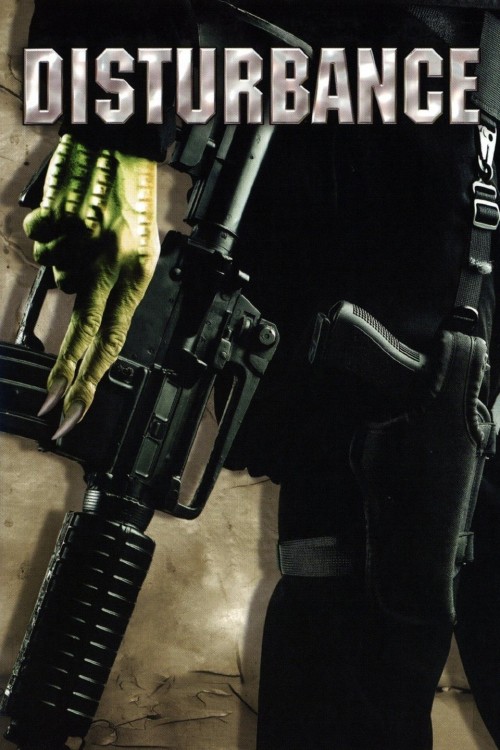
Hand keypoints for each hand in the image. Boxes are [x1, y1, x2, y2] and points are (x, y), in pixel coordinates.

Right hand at [25, 134, 160, 437]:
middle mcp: (112, 261)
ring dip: (63, 259)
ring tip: (82, 229)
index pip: (114, 336)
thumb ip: (117, 289)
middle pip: (84, 329)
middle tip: (51, 407)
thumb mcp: (144, 250)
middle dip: (67, 372)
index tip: (77, 406)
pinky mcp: (60, 216)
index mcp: (137, 272)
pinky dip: (46, 228)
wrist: (121, 139)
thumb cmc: (133, 195)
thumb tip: (89, 328)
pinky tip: (66, 209)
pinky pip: (39, 238)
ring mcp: (84, 240)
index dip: (94, 376)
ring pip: (56, 274)